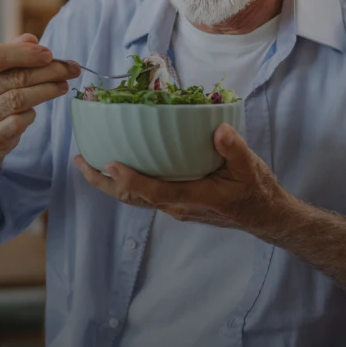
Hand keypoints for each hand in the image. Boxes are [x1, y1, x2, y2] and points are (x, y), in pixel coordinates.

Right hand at [0, 33, 79, 157]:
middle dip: (48, 71)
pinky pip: (19, 122)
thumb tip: (32, 40)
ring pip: (19, 100)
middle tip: (70, 69)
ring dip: (47, 90)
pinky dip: (32, 113)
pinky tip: (38, 107)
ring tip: (63, 85)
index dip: (25, 54)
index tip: (48, 54)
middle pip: (15, 78)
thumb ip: (13, 51)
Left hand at [74, 123, 290, 234]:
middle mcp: (178, 206)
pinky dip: (127, 182)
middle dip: (104, 182)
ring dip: (110, 183)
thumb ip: (234, 149)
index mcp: (194, 197)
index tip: (110, 164)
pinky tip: (120, 166)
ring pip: (136, 198)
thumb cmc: (257, 192)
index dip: (132, 180)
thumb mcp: (251, 167)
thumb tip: (219, 130)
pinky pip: (145, 195)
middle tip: (80, 161)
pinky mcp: (177, 203)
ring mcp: (175, 207)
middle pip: (133, 198)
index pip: (156, 192)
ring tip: (89, 163)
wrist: (265, 216)